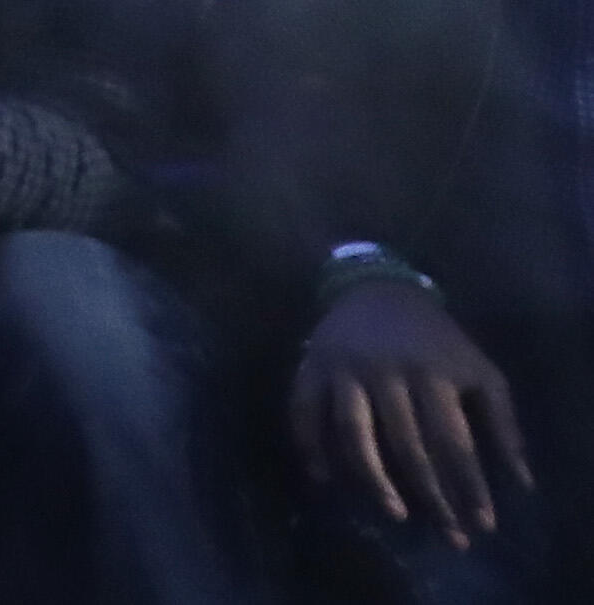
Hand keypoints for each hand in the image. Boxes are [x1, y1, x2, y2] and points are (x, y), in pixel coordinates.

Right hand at [295, 278, 535, 545]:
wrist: (377, 288)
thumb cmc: (435, 338)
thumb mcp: (480, 368)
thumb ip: (502, 421)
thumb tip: (520, 481)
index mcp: (433, 372)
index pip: (454, 441)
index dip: (470, 486)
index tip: (482, 524)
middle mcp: (388, 373)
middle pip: (408, 446)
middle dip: (431, 496)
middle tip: (448, 536)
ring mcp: (345, 370)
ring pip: (355, 434)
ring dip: (374, 479)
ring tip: (395, 513)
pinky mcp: (311, 367)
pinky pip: (303, 411)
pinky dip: (309, 447)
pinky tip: (323, 480)